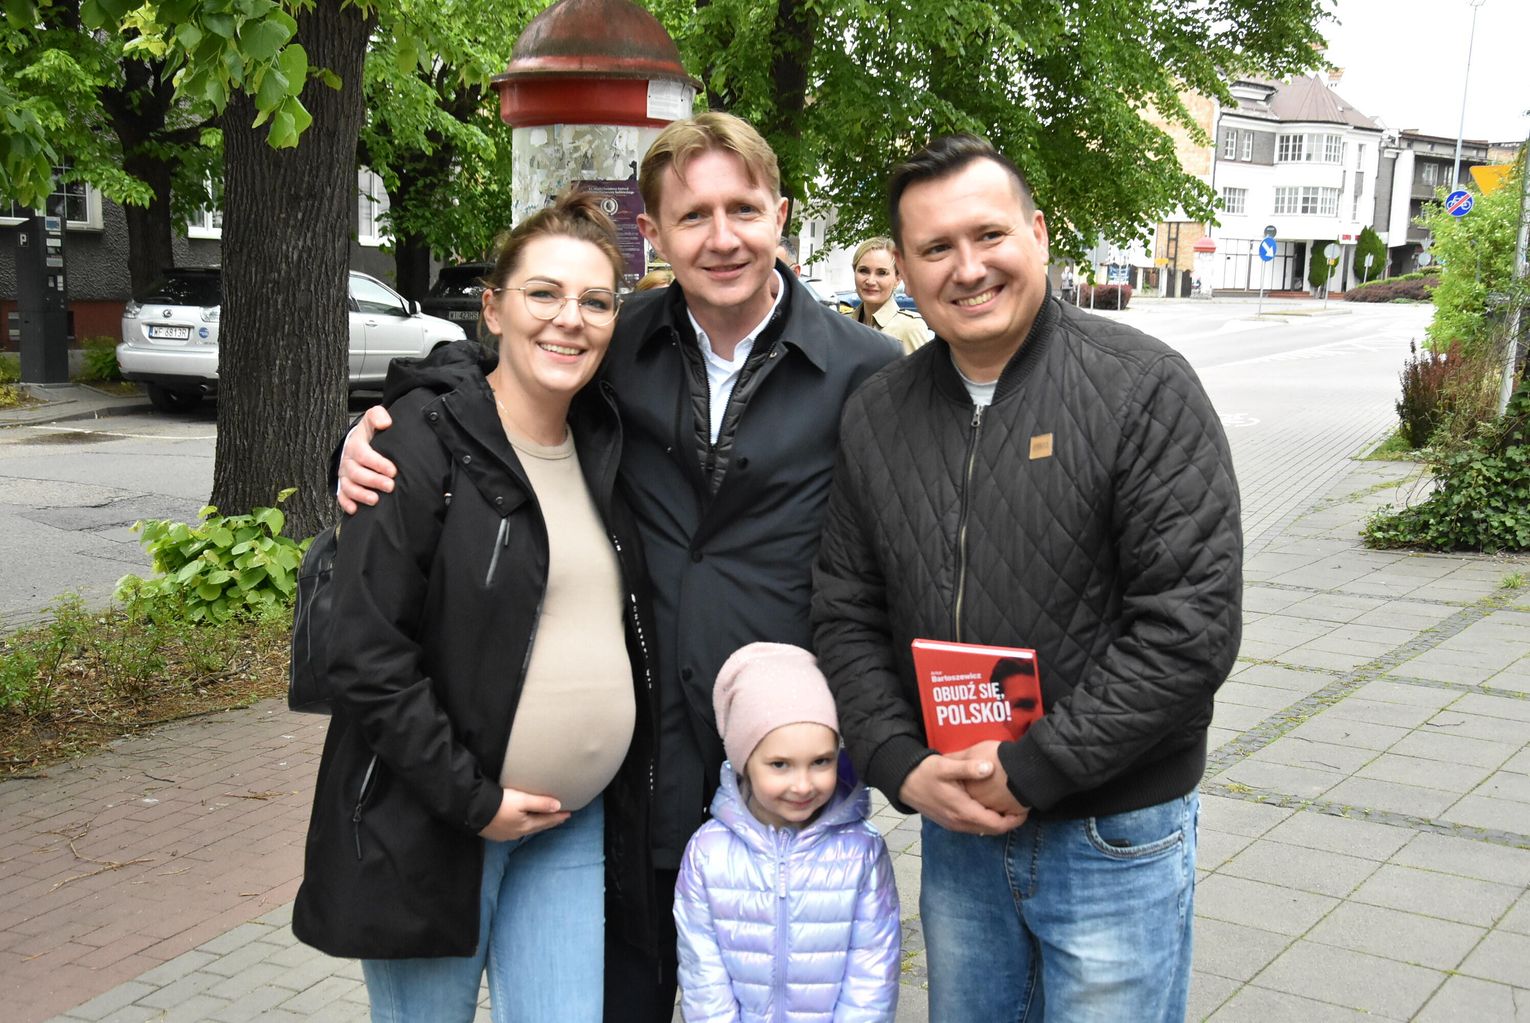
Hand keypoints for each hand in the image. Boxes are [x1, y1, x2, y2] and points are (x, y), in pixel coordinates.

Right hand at [337, 405, 395, 513]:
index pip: (364, 454)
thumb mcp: (374, 417)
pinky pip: (341, 496)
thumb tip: (385, 423)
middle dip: (374, 481)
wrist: (359, 441)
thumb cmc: (371, 432)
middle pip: (357, 473)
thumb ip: (378, 416)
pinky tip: (356, 510)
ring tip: (376, 500)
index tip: (393, 470)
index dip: (378, 463)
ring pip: (349, 487)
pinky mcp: (344, 485)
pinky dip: (347, 503)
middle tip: (390, 486)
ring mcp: (345, 474)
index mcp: (355, 445)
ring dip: (361, 494)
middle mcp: (348, 460)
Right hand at [477, 787, 569, 841]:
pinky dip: (524, 826)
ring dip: (538, 825)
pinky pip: (516, 830)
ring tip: (544, 821)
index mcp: (525, 825)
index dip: (558, 817)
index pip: (546, 821)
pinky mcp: (496, 833)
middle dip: (550, 821)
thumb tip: (558, 806)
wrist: (472, 810)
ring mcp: (506, 834)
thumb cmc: (498, 803)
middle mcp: (517, 832)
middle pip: (538, 826)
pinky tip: (523, 824)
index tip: (569, 814)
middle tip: (560, 818)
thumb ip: (540, 802)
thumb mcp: (521, 800)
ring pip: (527, 829)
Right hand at [899, 754, 1025, 835]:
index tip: (1026, 809)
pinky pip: (974, 826)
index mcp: (962, 811)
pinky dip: (986, 820)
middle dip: (1009, 821)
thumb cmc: (925, 772)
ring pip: (983, 829)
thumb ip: (968, 768)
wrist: (903, 783)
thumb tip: (989, 767)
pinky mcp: (949, 822)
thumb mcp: (946, 766)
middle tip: (1022, 807)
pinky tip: (990, 806)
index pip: (996, 824)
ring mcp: (954, 825)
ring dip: (997, 822)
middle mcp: (959, 823)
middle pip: (992, 830)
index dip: (1014, 820)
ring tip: (1009, 806)